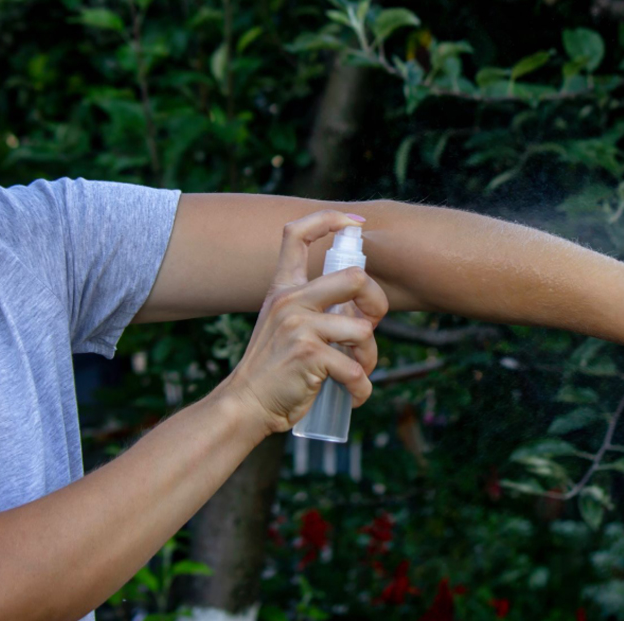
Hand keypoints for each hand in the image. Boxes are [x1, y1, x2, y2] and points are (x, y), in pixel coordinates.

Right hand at [220, 210, 389, 437]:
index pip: (296, 233)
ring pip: (363, 330)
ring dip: (369, 358)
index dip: (329, 219)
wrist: (246, 404)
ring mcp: (299, 326)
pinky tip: (353, 395)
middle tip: (371, 326)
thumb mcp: (283, 324)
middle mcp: (289, 300)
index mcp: (283, 288)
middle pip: (355, 277)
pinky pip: (355, 368)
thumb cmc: (274, 369)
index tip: (355, 224)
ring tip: (357, 373)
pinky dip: (362, 388)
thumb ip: (313, 307)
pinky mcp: (309, 355)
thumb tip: (363, 304)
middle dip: (377, 303)